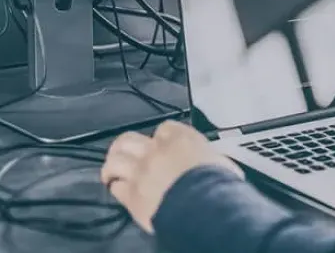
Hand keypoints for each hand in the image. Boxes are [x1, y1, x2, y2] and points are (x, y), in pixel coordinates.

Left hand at [100, 120, 243, 232]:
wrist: (203, 206)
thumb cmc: (217, 184)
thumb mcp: (221, 162)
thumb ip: (208, 158)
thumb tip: (213, 165)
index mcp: (181, 138)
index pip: (164, 127)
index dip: (162, 136)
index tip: (163, 144)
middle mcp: (156, 150)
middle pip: (128, 138)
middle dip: (125, 145)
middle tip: (126, 152)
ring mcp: (141, 172)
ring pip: (115, 160)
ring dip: (114, 165)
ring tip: (113, 171)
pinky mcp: (132, 196)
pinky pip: (116, 187)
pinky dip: (116, 187)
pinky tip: (118, 188)